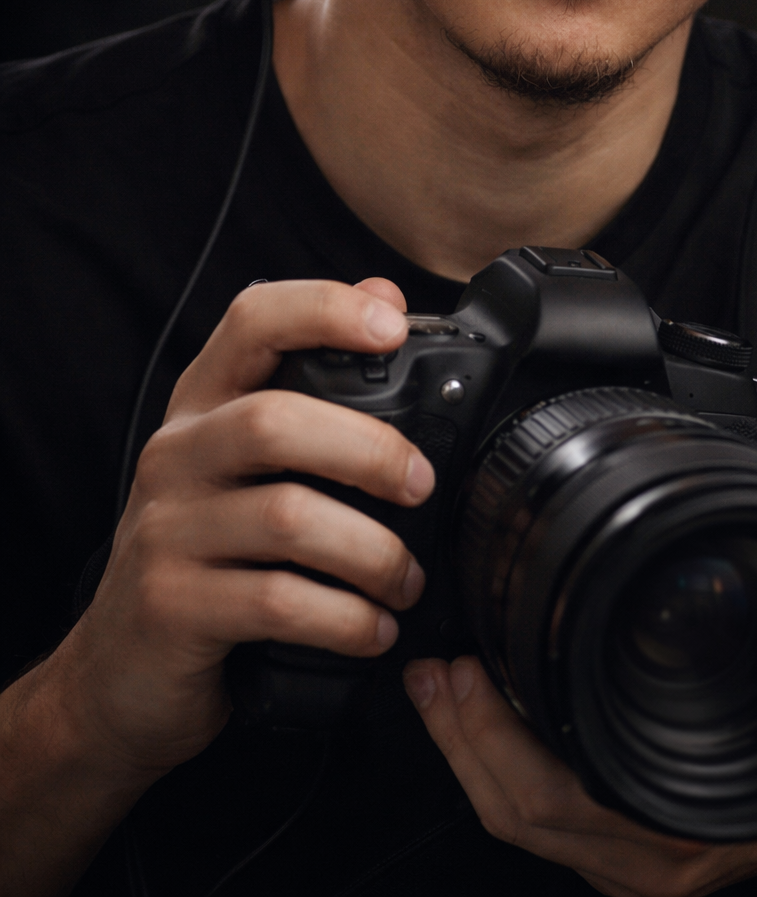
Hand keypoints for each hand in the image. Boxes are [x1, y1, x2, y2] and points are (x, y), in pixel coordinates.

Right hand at [0, 277, 433, 894]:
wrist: (117, 678)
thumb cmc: (207, 559)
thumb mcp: (246, 468)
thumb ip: (315, 386)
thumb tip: (386, 296)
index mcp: (201, 406)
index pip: (252, 321)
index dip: (324, 309)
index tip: (394, 325)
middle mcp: (175, 455)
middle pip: (275, 421)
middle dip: (369, 450)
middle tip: (422, 487)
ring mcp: (165, 531)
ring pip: (286, 517)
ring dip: (371, 552)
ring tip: (406, 580)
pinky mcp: (170, 607)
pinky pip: (277, 602)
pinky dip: (345, 619)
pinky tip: (374, 631)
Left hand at [403, 661, 756, 896]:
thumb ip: (693, 646)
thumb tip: (631, 599)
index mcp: (676, 822)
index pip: (541, 796)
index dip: (480, 733)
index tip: (451, 667)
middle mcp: (650, 861)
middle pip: (516, 818)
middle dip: (456, 742)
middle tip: (428, 670)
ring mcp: (641, 869)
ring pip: (526, 828)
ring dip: (473, 756)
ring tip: (442, 689)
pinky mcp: (639, 857)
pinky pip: (549, 826)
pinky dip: (508, 773)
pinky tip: (494, 724)